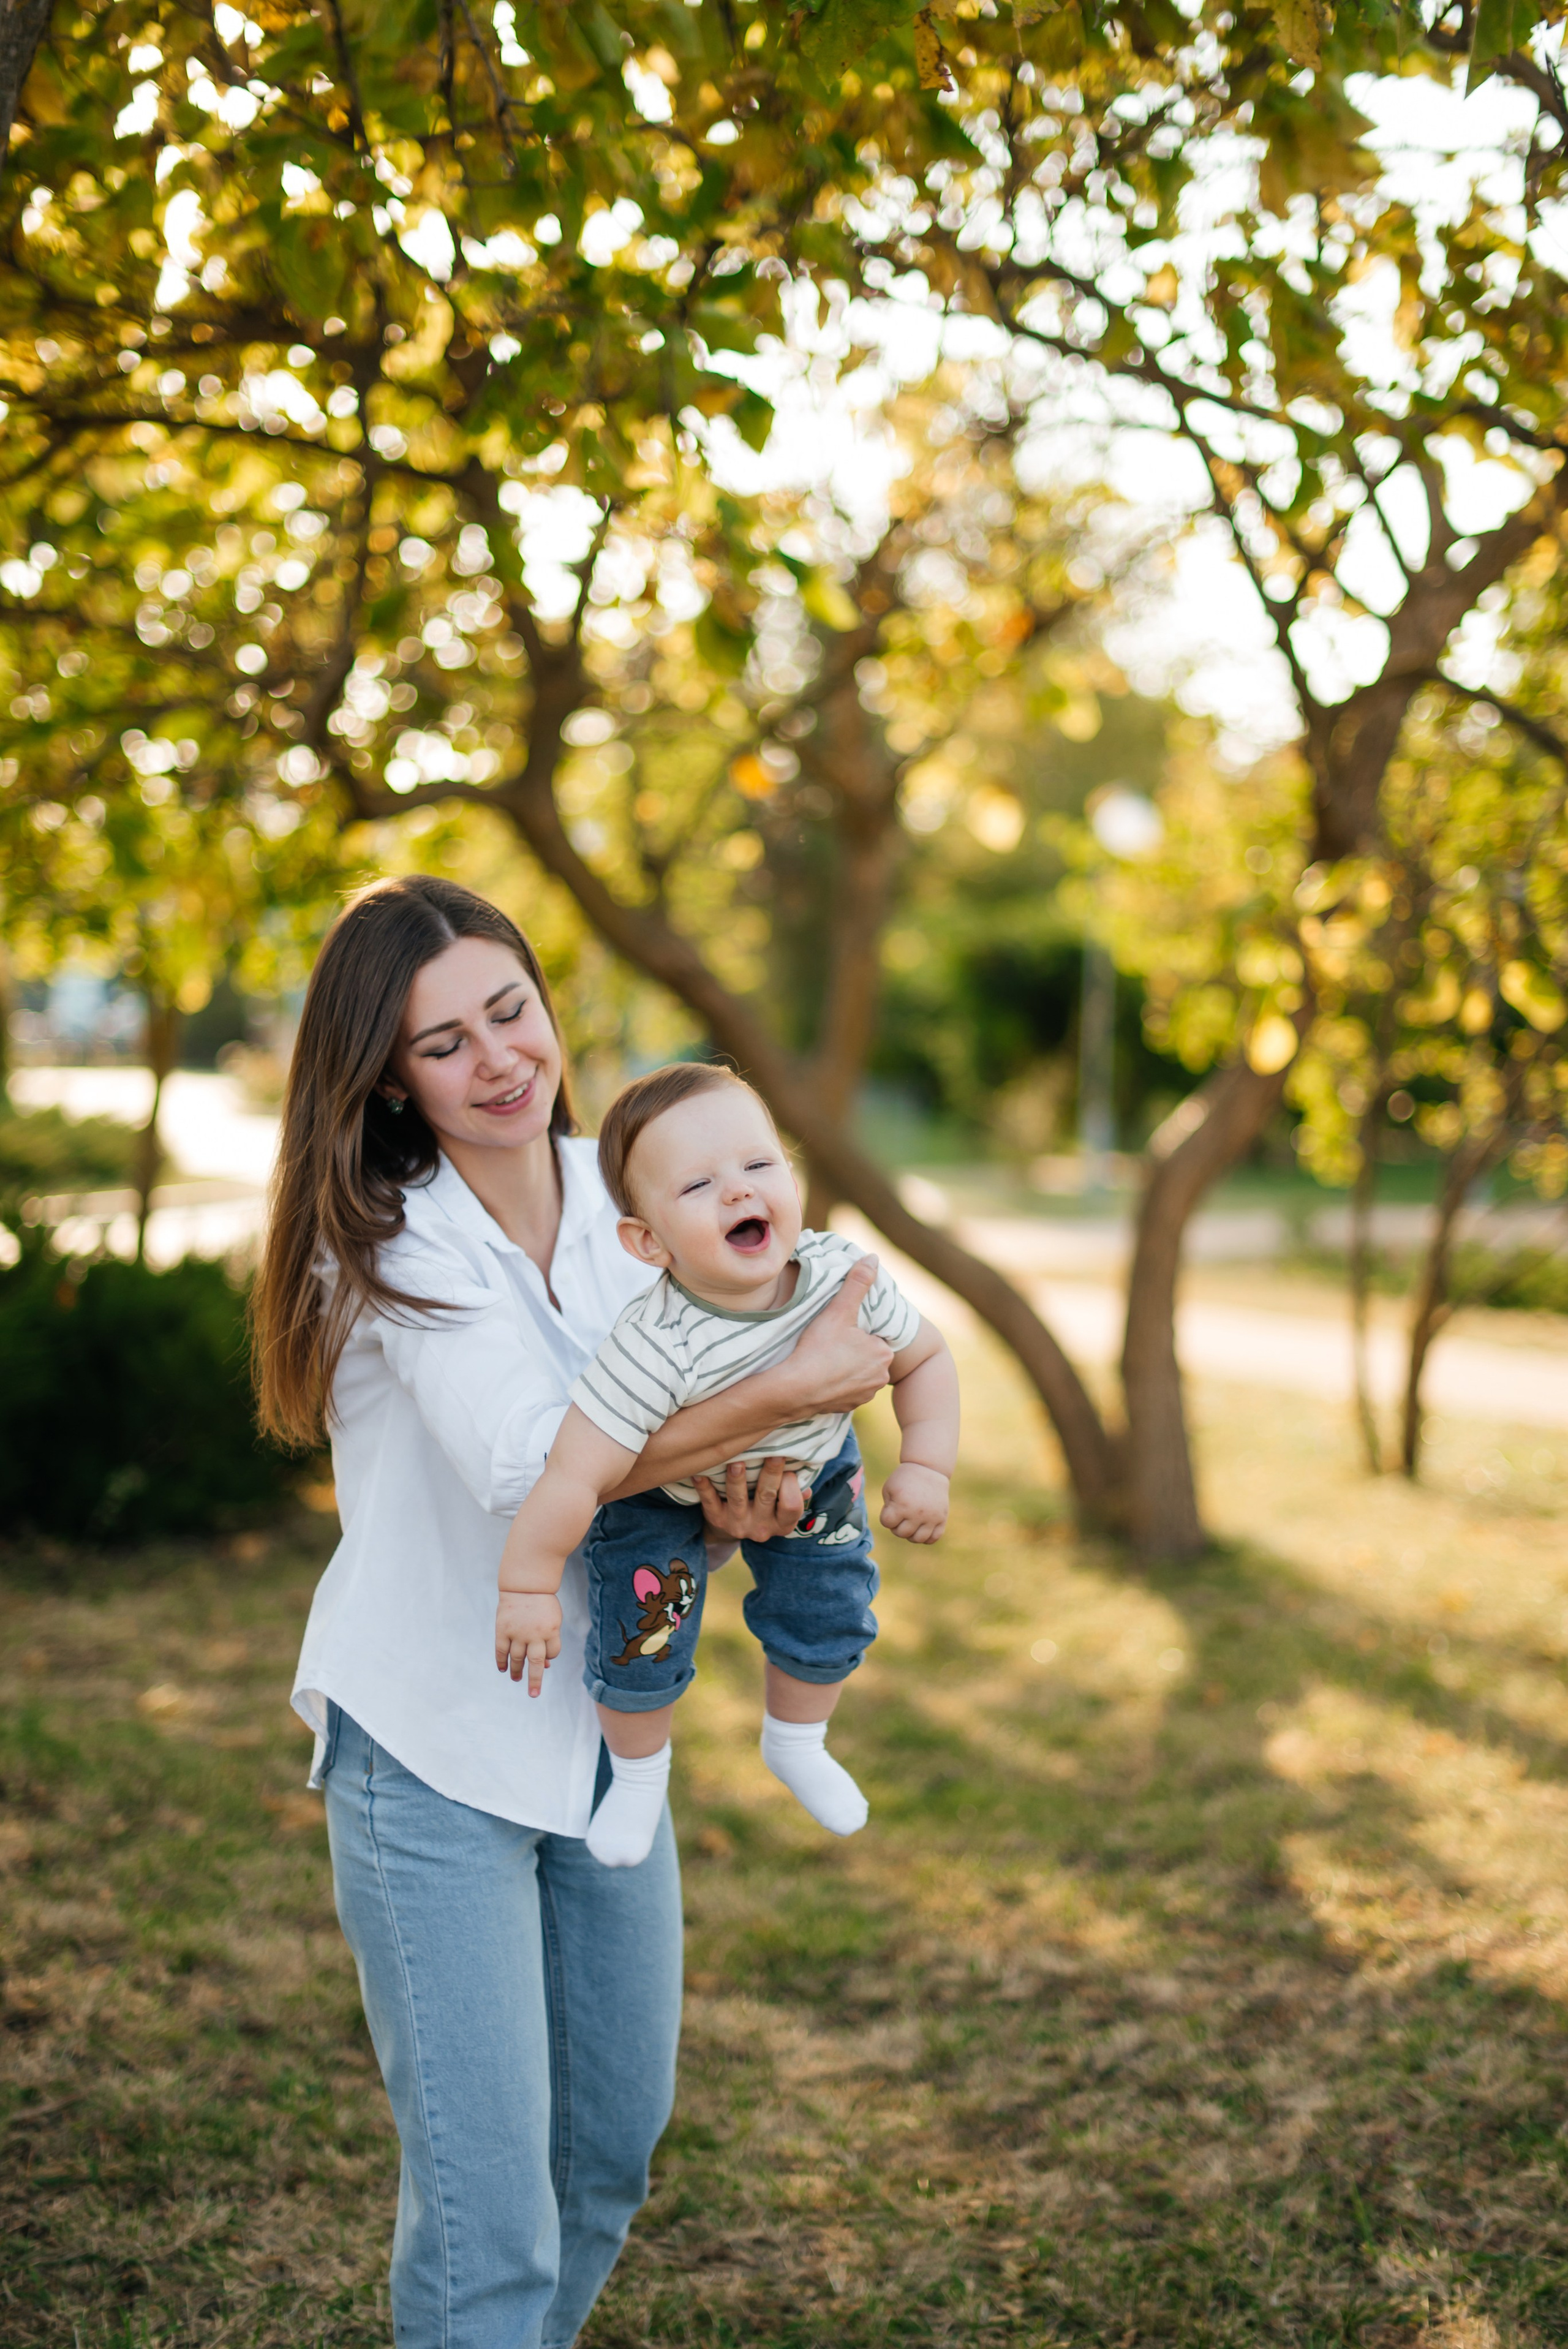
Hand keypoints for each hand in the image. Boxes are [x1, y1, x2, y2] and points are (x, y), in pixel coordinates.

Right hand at [495, 1590, 562, 1695]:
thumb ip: (550, 1641)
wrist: (525, 1584)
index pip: (552, 1652)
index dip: (549, 1656)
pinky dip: (501, 1661)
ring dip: (517, 1671)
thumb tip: (546, 1666)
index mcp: (551, 1629)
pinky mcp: (503, 1629)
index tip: (545, 1655)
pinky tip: (503, 1669)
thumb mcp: (553, 1620)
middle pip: (536, 1662)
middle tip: (533, 1694)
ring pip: (517, 1658)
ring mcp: (517, 1632)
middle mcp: (534, 1634)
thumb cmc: (542, 1604)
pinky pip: (501, 1650)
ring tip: (516, 1679)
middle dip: (535, 1680)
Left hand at [694, 1455, 807, 1541]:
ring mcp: (737, 1525)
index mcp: (782, 1523)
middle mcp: (761, 1528)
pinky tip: (699, 1473)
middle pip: (767, 1496)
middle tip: (773, 1453)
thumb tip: (806, 1478)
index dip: (792, 1487)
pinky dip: (704, 1487)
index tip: (790, 1468)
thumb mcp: (784, 1506)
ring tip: (736, 1461)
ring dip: (737, 1479)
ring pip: (737, 1499)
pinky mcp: (716, 1519)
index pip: (792, 1506)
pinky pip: (709, 1502)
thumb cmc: (767, 1506)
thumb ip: (795, 1492)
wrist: (734, 1528)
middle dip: (770, 1474)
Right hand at [782, 1255, 893, 1416]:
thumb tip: (873, 1257)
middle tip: (828, 1345)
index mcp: (883, 1352)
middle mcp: (881, 1377)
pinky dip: (837, 1385)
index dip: (854, 1332)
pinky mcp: (849, 1408)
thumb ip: (857, 1283)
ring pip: (857, 1373)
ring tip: (823, 1360)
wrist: (795, 1389)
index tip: (837, 1332)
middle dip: (852, 1350)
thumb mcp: (839, 1310)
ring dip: (845, 1367)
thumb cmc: (818, 1348)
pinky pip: (846, 1391)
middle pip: (866, 1355)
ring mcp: (865, 1395)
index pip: (872, 1336)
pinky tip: (821, 1377)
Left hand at [879, 1463, 949, 1544]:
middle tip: (900, 1515)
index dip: (886, 1516)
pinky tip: (922, 1527)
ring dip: (910, 1534)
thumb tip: (895, 1526)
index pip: (887, 1523)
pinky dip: (926, 1537)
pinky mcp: (942, 1518)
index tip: (891, 1507)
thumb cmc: (905, 1479)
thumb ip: (887, 1509)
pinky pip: (934, 1538)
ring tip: (910, 1523)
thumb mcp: (889, 1489)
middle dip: (897, 1526)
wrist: (929, 1469)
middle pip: (901, 1533)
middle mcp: (917, 1513)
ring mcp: (932, 1517)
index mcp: (902, 1504)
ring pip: (918, 1539)